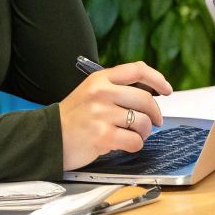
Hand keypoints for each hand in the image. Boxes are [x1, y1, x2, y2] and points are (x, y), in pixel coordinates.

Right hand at [57, 61, 171, 169]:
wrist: (48, 138)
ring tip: (134, 135)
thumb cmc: (74, 117)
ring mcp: (100, 114)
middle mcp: (101, 93)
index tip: (167, 90)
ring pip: (142, 121)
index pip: (137, 70)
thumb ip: (116, 89)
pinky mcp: (101, 135)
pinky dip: (134, 145)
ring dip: (144, 132)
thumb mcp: (91, 92)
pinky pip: (134, 141)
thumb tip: (151, 96)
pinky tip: (124, 144)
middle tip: (154, 122)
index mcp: (100, 79)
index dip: (157, 79)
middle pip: (145, 99)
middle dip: (155, 114)